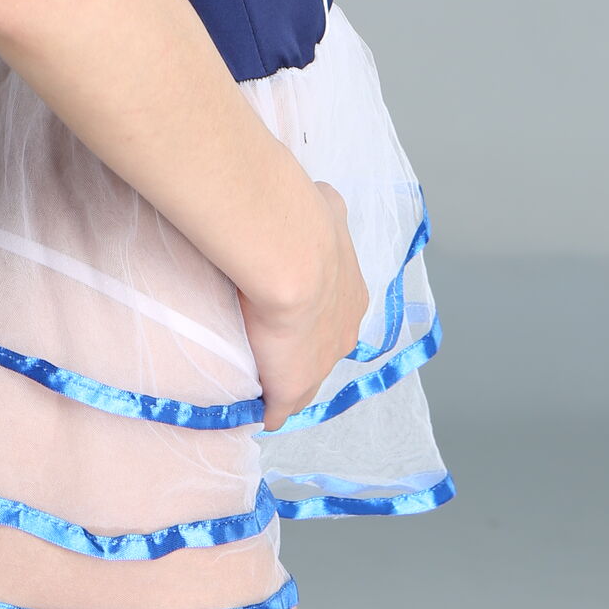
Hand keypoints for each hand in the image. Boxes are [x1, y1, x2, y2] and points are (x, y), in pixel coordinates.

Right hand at [237, 181, 369, 431]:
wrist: (292, 253)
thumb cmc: (305, 223)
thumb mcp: (325, 205)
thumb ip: (325, 208)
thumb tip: (321, 198)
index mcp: (352, 294)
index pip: (334, 313)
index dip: (313, 312)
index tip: (291, 308)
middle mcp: (345, 330)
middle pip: (324, 348)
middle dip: (304, 346)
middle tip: (274, 341)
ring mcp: (322, 362)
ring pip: (306, 378)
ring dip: (286, 376)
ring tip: (262, 375)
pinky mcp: (292, 387)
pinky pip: (281, 407)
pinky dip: (269, 408)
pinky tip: (257, 410)